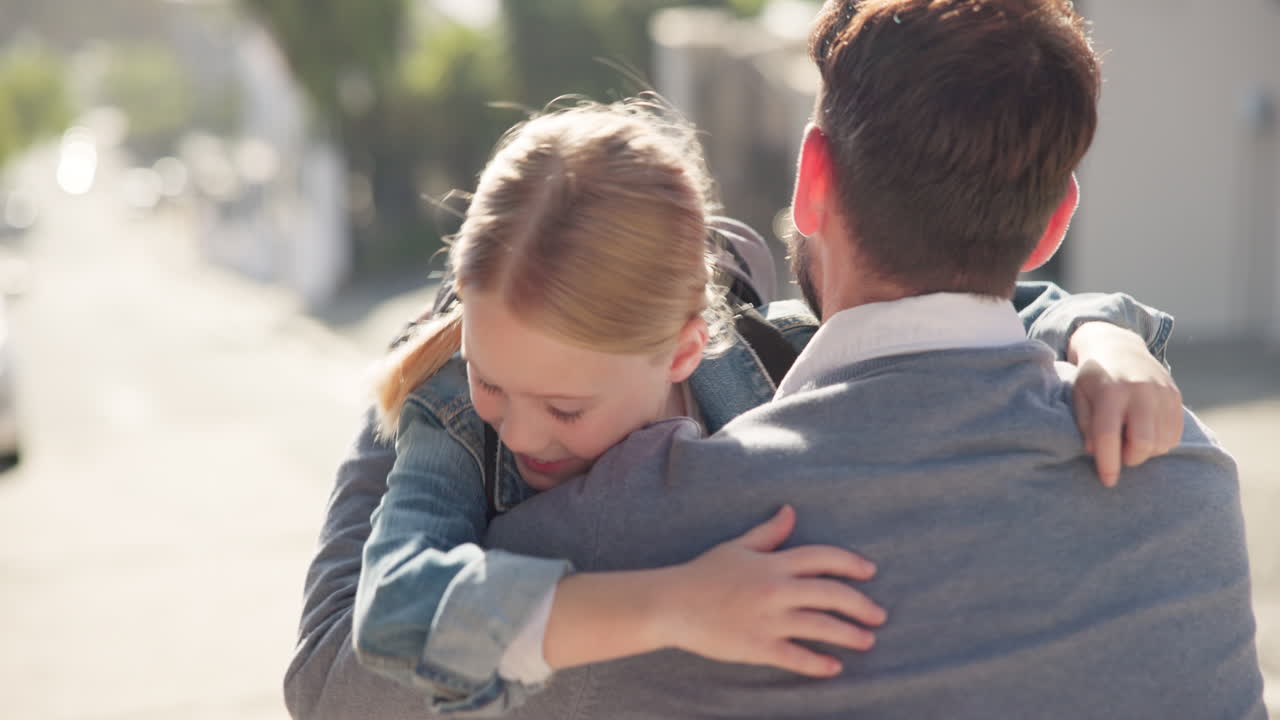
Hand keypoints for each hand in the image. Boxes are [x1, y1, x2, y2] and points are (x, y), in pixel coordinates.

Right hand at [656, 505, 885, 676]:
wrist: (671, 603)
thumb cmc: (703, 574)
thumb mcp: (738, 547)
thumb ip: (769, 533)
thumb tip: (791, 512)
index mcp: (773, 563)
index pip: (823, 558)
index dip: (851, 563)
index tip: (870, 572)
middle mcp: (776, 589)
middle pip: (831, 594)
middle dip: (861, 605)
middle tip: (879, 615)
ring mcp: (768, 619)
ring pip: (821, 627)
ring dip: (849, 635)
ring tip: (867, 641)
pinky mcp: (757, 646)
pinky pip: (795, 656)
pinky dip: (818, 663)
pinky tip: (834, 667)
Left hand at [1068, 322, 1183, 486]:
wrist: (1119, 346)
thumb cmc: (1093, 377)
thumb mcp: (1079, 396)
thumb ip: (1086, 424)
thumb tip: (1095, 452)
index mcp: (1110, 391)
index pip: (1109, 434)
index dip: (1108, 462)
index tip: (1107, 481)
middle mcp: (1139, 390)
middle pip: (1143, 442)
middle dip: (1131, 458)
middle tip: (1119, 454)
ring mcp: (1162, 392)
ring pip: (1162, 442)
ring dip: (1145, 452)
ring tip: (1130, 441)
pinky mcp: (1175, 396)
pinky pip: (1175, 434)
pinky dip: (1161, 443)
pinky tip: (1146, 435)